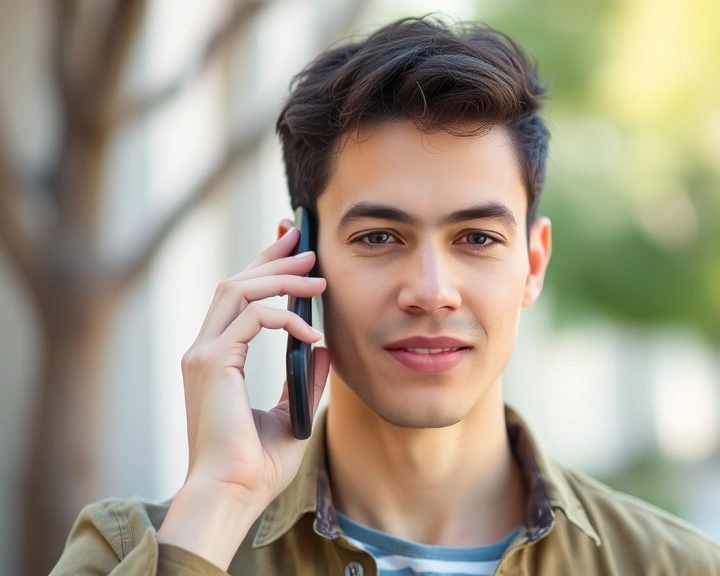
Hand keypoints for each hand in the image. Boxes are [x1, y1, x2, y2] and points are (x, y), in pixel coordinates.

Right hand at [158, 223, 329, 567]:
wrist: (231, 495)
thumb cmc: (256, 466)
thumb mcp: (291, 412)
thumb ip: (303, 377)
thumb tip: (324, 347)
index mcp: (216, 360)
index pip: (238, 300)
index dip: (264, 269)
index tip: (294, 250)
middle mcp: (204, 351)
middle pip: (235, 283)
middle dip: (272, 257)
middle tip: (305, 240)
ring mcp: (204, 355)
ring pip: (239, 290)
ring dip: (280, 277)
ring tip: (318, 277)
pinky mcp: (212, 363)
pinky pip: (253, 319)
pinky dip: (285, 318)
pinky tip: (312, 332)